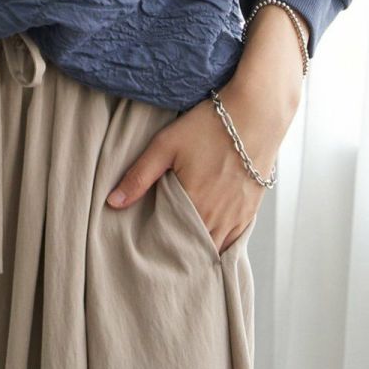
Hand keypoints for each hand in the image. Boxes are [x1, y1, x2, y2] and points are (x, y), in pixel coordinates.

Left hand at [105, 83, 287, 254]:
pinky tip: (209, 238)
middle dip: (180, 254)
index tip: (149, 252)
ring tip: (183, 249)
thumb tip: (112, 203)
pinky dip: (221, 242)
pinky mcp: (251, 208)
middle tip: (163, 255)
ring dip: (200, 249)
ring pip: (216, 247)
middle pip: (196, 249)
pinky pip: (235, 239)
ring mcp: (238, 216)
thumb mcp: (167, 145)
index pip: (174, 245)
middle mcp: (219, 218)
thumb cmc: (209, 125)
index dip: (161, 251)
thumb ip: (139, 176)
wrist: (256, 113)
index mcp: (195, 206)